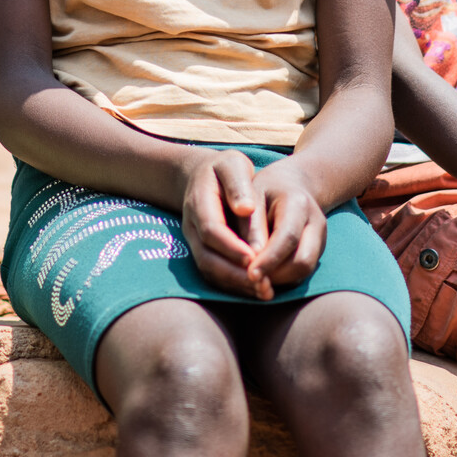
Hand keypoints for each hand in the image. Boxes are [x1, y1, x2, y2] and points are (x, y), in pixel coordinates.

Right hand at [177, 149, 267, 297]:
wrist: (200, 176)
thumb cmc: (224, 169)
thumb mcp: (232, 164)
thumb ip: (238, 184)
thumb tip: (246, 208)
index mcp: (199, 202)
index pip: (211, 230)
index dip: (232, 247)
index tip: (256, 257)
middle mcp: (192, 226)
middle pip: (207, 258)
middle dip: (235, 274)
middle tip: (264, 285)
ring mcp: (194, 241)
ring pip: (209, 270)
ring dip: (235, 285)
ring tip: (264, 292)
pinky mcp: (202, 252)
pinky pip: (213, 274)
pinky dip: (233, 285)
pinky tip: (256, 289)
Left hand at [243, 161, 329, 297]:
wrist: (291, 184)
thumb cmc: (264, 189)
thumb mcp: (252, 196)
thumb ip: (251, 225)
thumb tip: (250, 258)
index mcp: (299, 204)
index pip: (288, 238)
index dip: (269, 259)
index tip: (249, 274)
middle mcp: (316, 223)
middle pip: (303, 261)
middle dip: (276, 275)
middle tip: (249, 279)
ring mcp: (320, 239)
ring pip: (304, 271)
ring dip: (279, 280)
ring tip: (254, 278)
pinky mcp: (317, 251)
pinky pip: (302, 272)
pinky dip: (283, 278)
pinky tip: (264, 274)